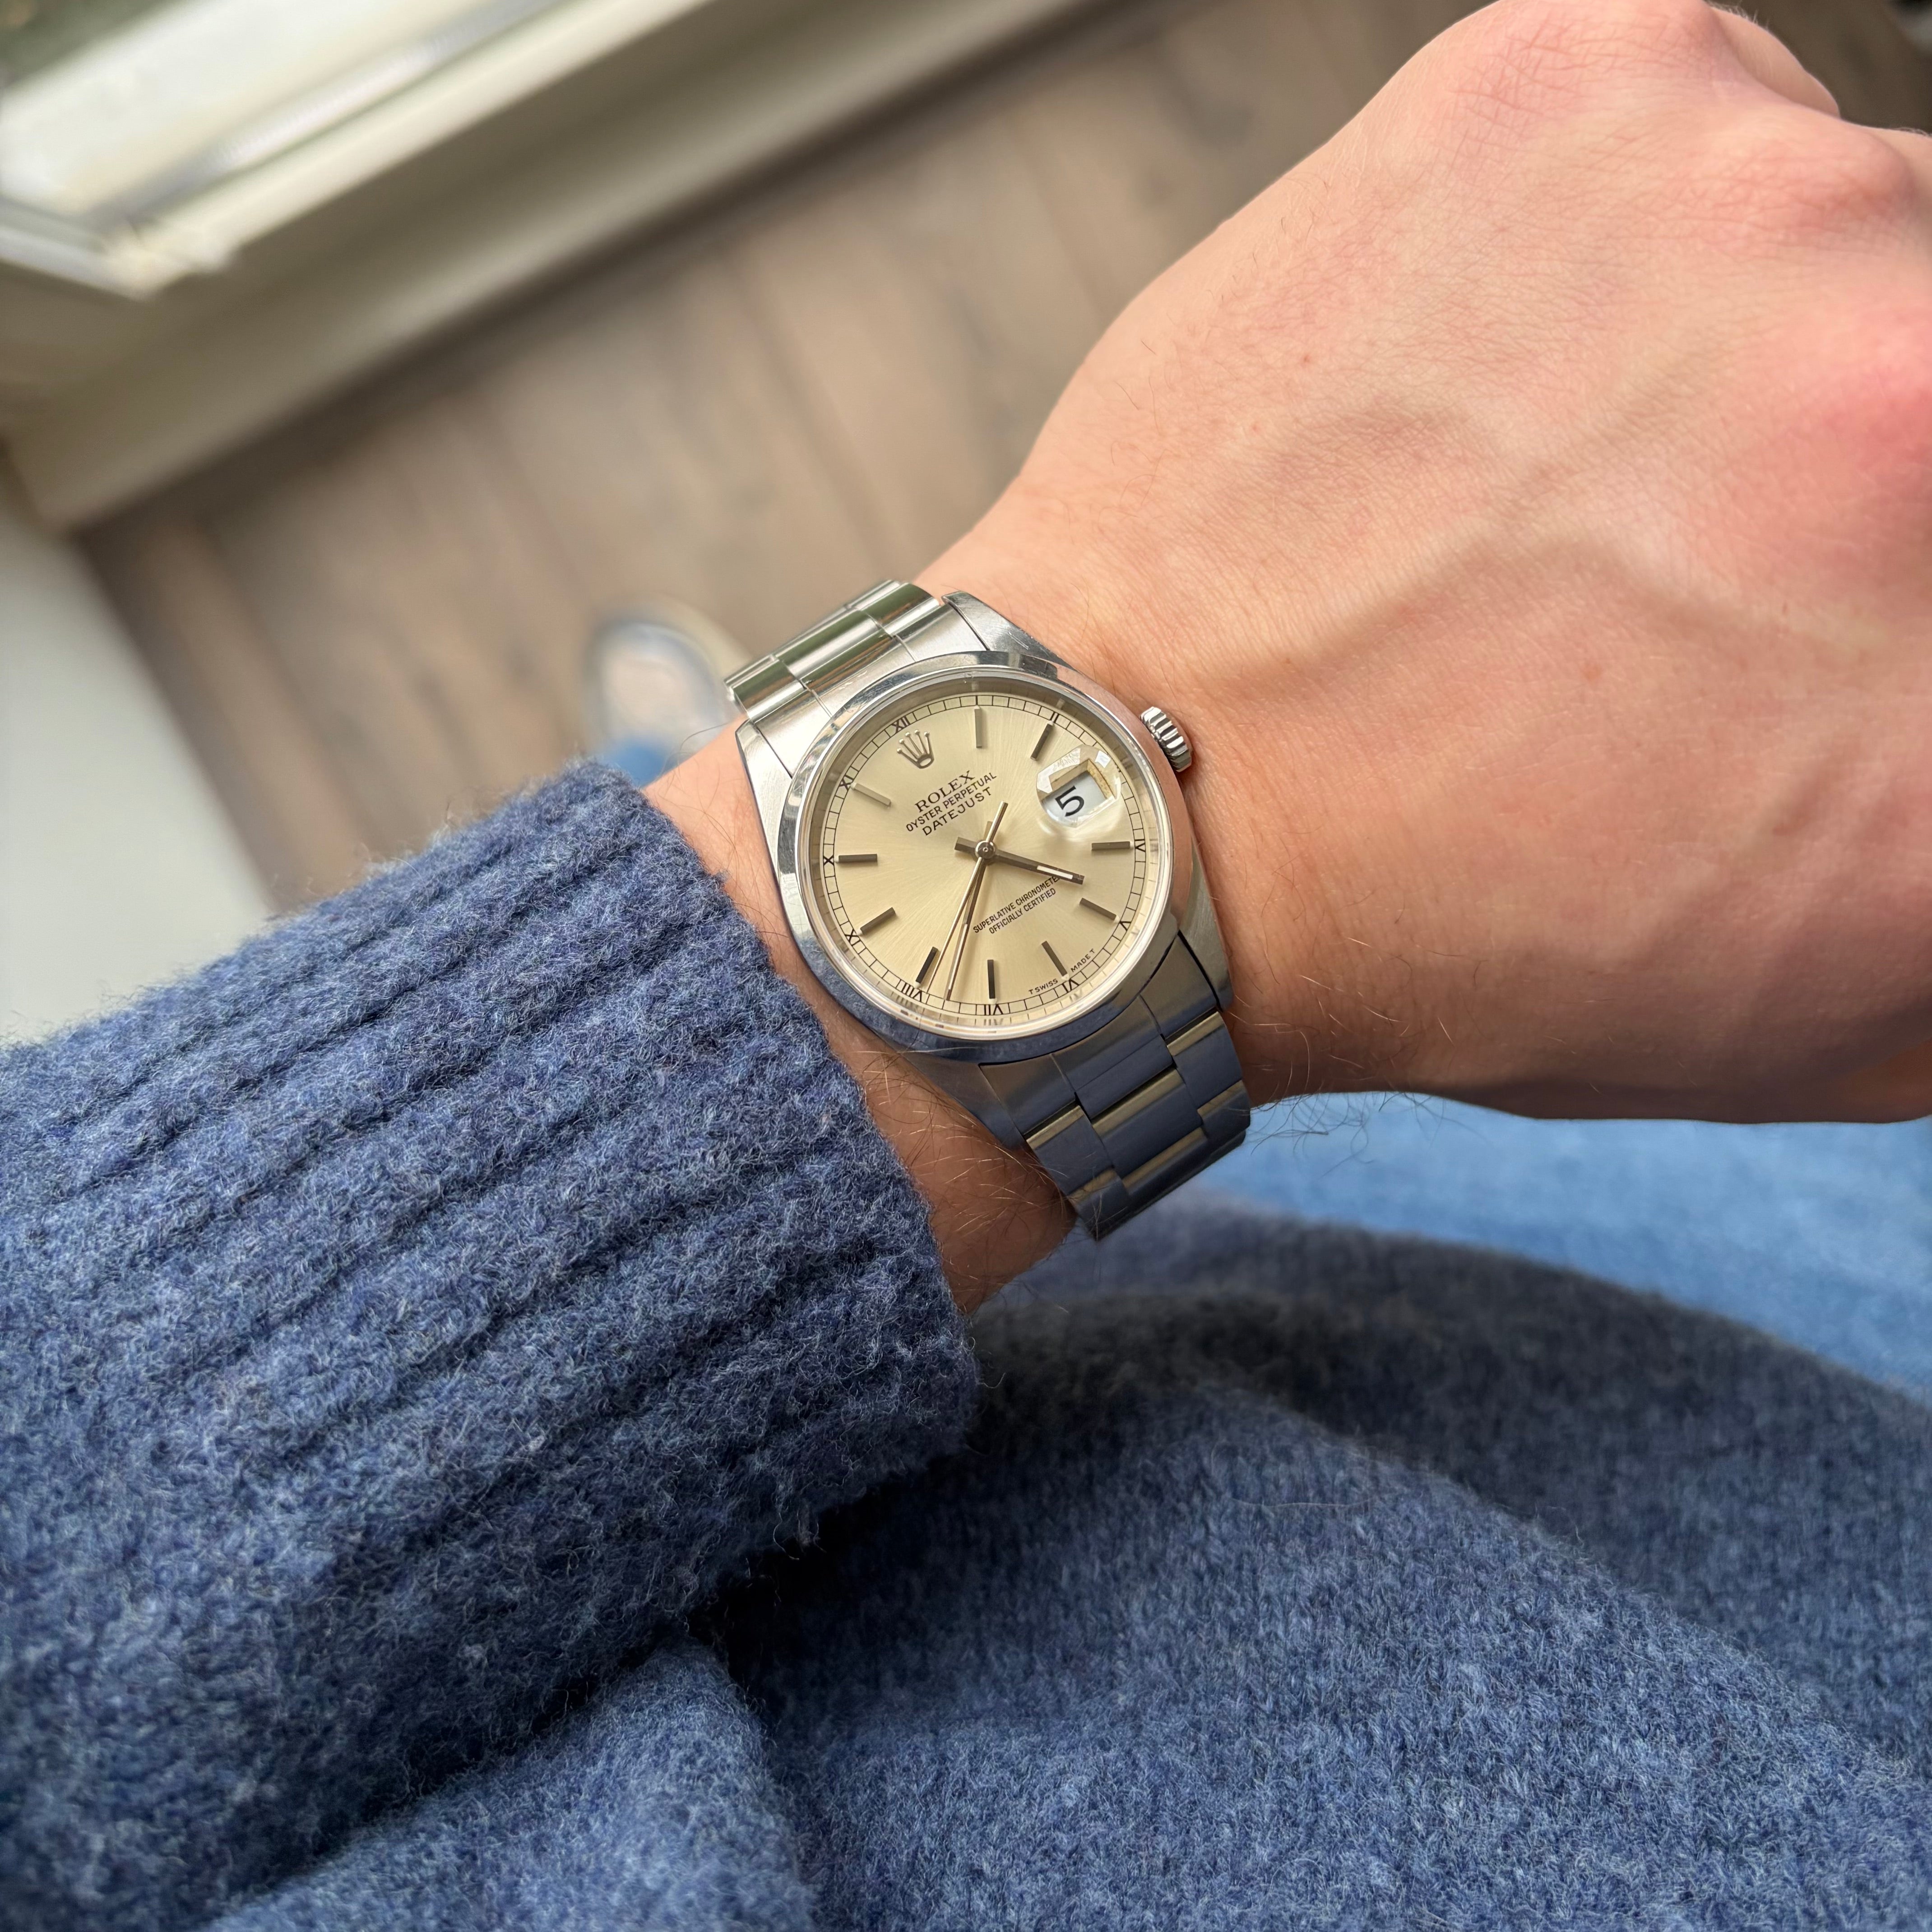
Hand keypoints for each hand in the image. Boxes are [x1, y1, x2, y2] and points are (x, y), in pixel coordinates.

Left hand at [929, 0, 1931, 1124]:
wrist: (1144, 798)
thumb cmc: (1452, 924)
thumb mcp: (1819, 993)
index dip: (1901, 600)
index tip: (1860, 608)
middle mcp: (1911, 415)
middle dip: (1871, 476)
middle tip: (1722, 563)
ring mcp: (1762, 207)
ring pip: (1874, 235)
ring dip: (1779, 346)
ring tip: (1588, 483)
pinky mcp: (1579, 81)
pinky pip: (1720, 120)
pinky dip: (1653, 235)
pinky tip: (1523, 376)